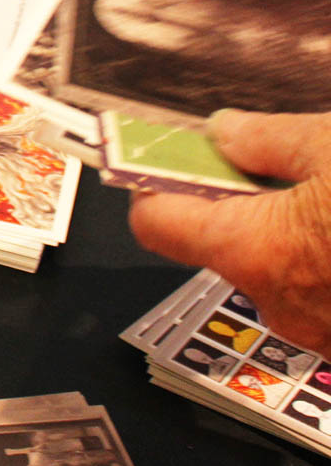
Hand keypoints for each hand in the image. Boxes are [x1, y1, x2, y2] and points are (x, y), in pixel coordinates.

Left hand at [129, 109, 330, 356]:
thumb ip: (269, 138)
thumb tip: (223, 131)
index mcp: (253, 249)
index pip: (154, 222)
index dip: (152, 185)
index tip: (163, 158)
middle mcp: (277, 303)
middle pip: (224, 241)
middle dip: (243, 202)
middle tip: (278, 165)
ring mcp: (323, 334)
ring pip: (279, 270)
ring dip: (293, 235)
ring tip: (329, 194)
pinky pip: (323, 295)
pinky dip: (326, 263)